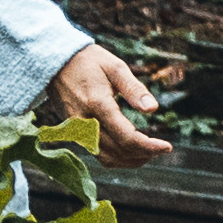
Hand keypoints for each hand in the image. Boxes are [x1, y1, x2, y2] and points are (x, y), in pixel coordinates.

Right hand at [38, 42, 175, 164]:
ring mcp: (78, 130)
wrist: (55, 63)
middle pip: (119, 151)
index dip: (149, 146)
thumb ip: (134, 89)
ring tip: (150, 152)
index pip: (127, 137)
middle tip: (163, 148)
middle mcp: (86, 122)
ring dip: (131, 160)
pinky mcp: (75, 133)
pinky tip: (131, 152)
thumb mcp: (115, 67)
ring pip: (108, 159)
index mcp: (98, 104)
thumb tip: (154, 109)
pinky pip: (98, 154)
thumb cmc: (89, 61)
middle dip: (145, 154)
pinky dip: (117, 159)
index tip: (167, 147)